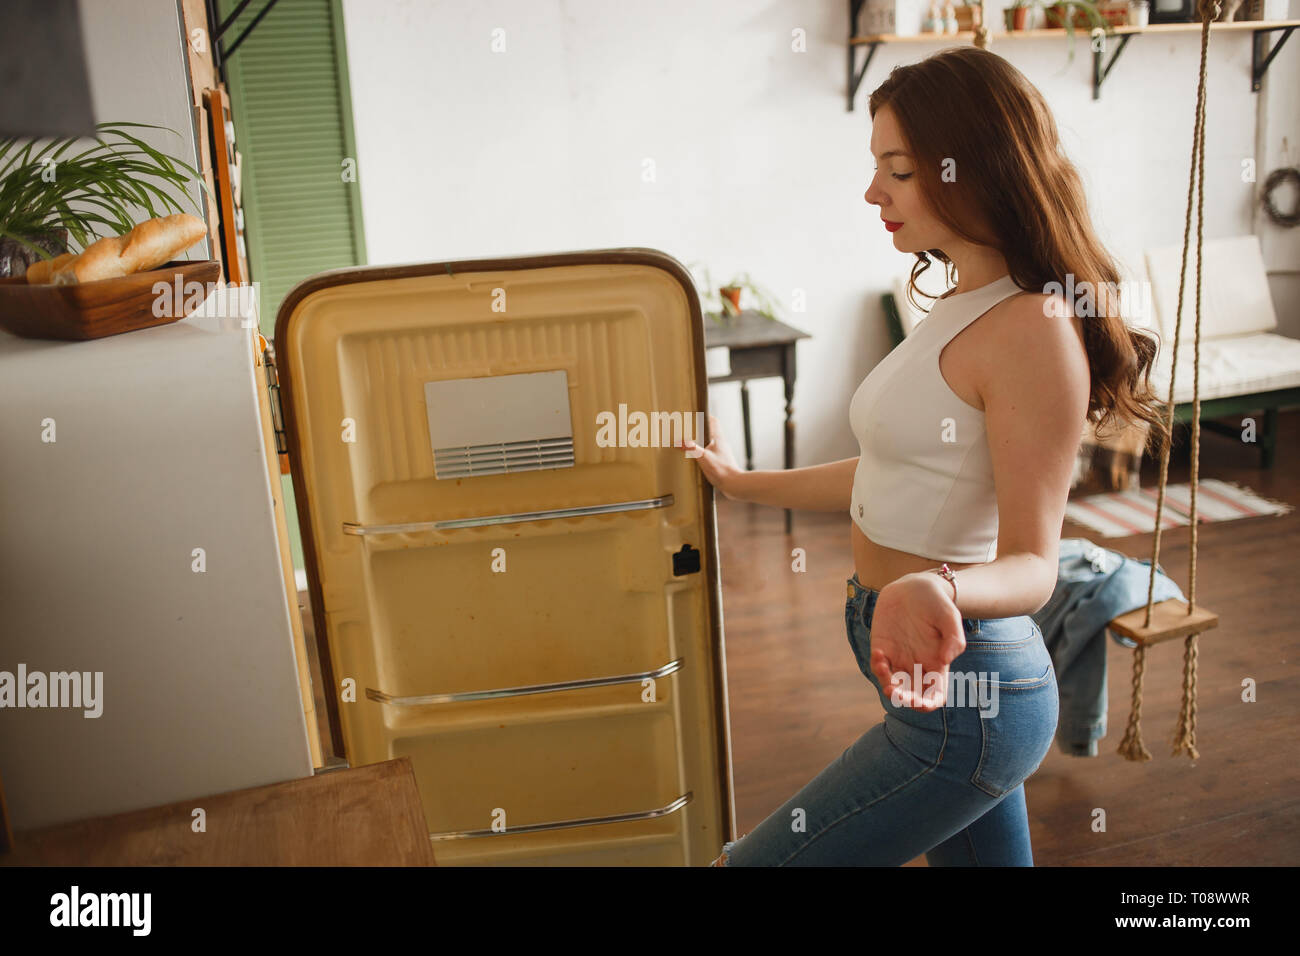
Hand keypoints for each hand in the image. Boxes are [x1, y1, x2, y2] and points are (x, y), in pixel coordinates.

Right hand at [677, 414, 743, 498]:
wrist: (734, 484)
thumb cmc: (722, 470)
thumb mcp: (703, 458)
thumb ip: (692, 448)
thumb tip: (680, 441)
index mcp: (718, 438)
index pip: (713, 421)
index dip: (705, 416)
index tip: (695, 414)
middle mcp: (721, 444)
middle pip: (711, 430)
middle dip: (700, 428)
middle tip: (689, 428)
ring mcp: (722, 452)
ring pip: (711, 441)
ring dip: (701, 440)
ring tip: (690, 442)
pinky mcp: (721, 461)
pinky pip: (711, 451)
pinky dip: (703, 451)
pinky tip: (697, 457)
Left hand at [868, 573, 966, 710]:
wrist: (914, 586)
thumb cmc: (936, 603)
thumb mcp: (950, 617)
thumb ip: (954, 638)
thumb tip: (945, 660)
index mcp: (937, 665)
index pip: (934, 695)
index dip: (928, 704)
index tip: (920, 702)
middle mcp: (918, 666)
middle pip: (912, 696)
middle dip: (904, 700)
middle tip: (897, 693)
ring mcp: (899, 659)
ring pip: (892, 685)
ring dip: (888, 687)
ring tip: (886, 675)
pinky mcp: (883, 648)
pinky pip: (879, 666)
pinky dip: (877, 667)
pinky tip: (879, 653)